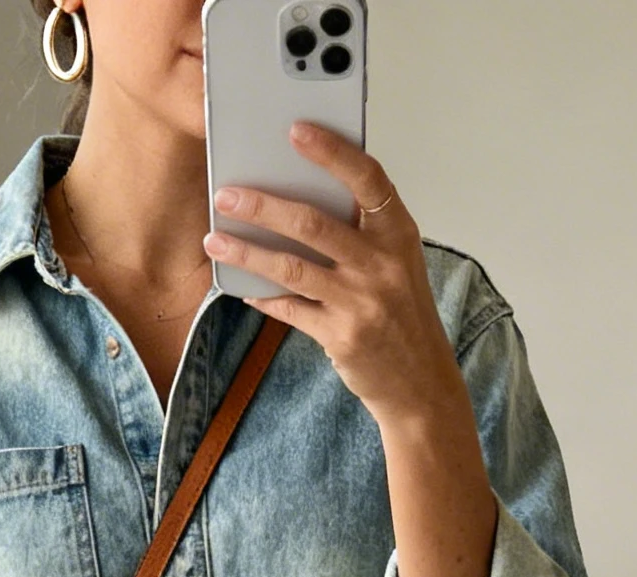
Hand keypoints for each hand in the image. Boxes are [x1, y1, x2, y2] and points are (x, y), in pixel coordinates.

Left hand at [207, 120, 496, 576]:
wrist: (421, 386)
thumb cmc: (402, 317)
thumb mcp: (396, 266)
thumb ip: (361, 233)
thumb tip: (297, 200)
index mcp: (400, 234)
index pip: (368, 179)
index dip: (333, 152)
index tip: (296, 130)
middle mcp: (383, 265)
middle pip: (315, 222)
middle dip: (264, 204)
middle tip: (226, 193)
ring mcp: (362, 303)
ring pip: (293, 267)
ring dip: (248, 251)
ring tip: (215, 239)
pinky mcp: (342, 337)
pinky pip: (291, 310)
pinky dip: (263, 296)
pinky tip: (239, 286)